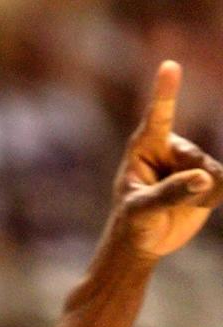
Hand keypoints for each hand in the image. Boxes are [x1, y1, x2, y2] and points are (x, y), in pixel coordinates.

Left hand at [114, 60, 222, 258]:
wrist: (146, 240)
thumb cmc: (133, 222)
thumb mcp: (142, 210)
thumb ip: (169, 193)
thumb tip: (203, 178)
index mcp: (145, 147)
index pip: (158, 117)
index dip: (165, 93)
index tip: (169, 66)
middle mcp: (171, 147)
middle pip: (194, 158)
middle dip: (186, 185)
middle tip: (162, 205)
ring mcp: (191, 160)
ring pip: (212, 172)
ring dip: (200, 195)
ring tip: (178, 206)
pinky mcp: (207, 175)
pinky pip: (222, 182)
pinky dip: (213, 198)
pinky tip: (197, 205)